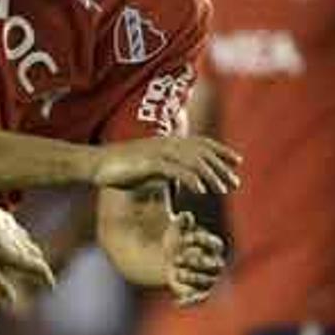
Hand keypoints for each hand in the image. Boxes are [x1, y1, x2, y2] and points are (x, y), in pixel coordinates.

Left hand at [0, 196, 54, 308]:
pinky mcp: (2, 217)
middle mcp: (19, 241)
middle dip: (40, 265)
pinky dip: (19, 236)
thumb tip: (12, 301)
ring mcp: (11, 227)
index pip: (38, 268)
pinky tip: (14, 233)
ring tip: (33, 254)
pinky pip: (16, 228)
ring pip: (27, 240)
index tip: (51, 286)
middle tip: (42, 272)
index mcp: (17, 256)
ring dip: (32, 250)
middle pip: (35, 254)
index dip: (46, 278)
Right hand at [91, 137, 241, 193]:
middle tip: (236, 183)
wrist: (96, 164)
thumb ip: (167, 172)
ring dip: (211, 175)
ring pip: (193, 162)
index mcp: (169, 143)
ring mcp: (159, 152)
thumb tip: (180, 182)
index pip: (202, 144)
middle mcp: (167, 144)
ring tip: (223, 190)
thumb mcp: (149, 169)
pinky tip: (201, 192)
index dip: (221, 151)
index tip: (237, 162)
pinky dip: (191, 180)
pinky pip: (176, 171)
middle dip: (221, 167)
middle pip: (202, 153)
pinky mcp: (150, 163)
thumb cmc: (121, 168)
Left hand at [162, 211, 225, 305]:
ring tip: (175, 271)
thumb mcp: (175, 228)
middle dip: (197, 261)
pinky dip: (190, 301)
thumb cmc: (174, 238)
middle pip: (215, 265)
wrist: (165, 257)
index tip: (184, 240)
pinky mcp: (198, 292)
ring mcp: (208, 279)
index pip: (216, 245)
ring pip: (207, 281)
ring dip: (190, 276)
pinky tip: (178, 302)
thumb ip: (181, 222)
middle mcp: (215, 264)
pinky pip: (200, 299)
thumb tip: (186, 216)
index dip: (202, 242)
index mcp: (212, 245)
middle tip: (177, 258)